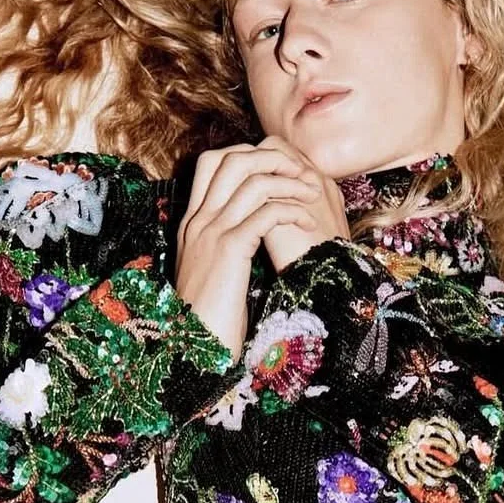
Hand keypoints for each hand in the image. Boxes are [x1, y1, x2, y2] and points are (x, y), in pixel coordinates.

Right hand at [172, 137, 348, 360]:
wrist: (195, 347)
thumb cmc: (210, 317)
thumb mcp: (215, 271)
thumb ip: (228, 243)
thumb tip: (255, 229)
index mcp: (192, 223)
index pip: (212, 162)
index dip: (249, 155)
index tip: (278, 169)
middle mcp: (198, 221)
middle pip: (233, 160)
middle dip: (273, 159)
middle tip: (301, 172)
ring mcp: (211, 233)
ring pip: (254, 182)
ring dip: (289, 183)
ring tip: (311, 195)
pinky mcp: (229, 250)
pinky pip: (266, 213)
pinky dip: (291, 212)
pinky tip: (306, 225)